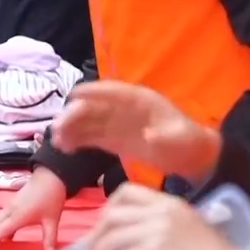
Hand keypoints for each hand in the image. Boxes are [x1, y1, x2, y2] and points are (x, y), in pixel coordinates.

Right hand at [0, 167, 66, 249]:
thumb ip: (49, 238)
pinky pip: (0, 219)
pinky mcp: (13, 205)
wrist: (50, 176)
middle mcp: (10, 211)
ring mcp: (10, 207)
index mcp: (17, 216)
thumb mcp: (52, 220)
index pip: (0, 232)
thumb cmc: (51, 197)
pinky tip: (0, 237)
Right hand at [51, 81, 220, 182]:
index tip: (74, 94)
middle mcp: (124, 109)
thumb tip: (149, 136)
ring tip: (57, 140)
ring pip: (89, 121)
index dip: (93, 91)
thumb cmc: (187, 143)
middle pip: (95, 107)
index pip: (113, 91)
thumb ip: (165, 138)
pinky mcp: (114, 139)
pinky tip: (66, 147)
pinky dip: (77, 140)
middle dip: (75, 114)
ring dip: (71, 128)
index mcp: (139, 100)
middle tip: (58, 127)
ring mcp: (117, 124)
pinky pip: (91, 136)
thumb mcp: (180, 140)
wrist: (192, 158)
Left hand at [85, 184, 242, 249]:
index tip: (103, 225)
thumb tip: (130, 237)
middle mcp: (161, 212)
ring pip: (112, 237)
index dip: (108, 207)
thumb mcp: (188, 229)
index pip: (127, 191)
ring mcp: (157, 231)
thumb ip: (161, 225)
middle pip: (113, 215)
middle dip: (97, 234)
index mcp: (170, 203)